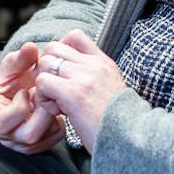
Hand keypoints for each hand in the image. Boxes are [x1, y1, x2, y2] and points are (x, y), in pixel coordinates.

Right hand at [0, 42, 65, 153]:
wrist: (23, 86)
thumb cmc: (14, 77)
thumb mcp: (15, 64)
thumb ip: (21, 57)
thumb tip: (30, 48)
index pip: (1, 122)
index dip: (19, 107)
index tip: (27, 92)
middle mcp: (0, 130)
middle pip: (26, 135)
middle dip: (42, 114)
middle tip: (45, 97)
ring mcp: (15, 140)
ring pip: (38, 142)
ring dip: (50, 120)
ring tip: (49, 103)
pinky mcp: (30, 145)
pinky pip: (48, 143)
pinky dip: (56, 128)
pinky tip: (55, 112)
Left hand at [35, 29, 126, 153]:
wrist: (129, 138)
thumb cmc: (118, 122)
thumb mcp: (111, 89)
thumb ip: (94, 77)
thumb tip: (72, 75)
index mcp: (103, 62)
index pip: (74, 35)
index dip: (60, 49)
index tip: (60, 71)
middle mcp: (93, 65)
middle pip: (53, 47)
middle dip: (46, 68)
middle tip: (53, 90)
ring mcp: (84, 77)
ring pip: (45, 63)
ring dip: (43, 84)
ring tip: (55, 103)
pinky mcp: (73, 93)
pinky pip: (43, 83)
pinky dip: (43, 98)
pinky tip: (56, 112)